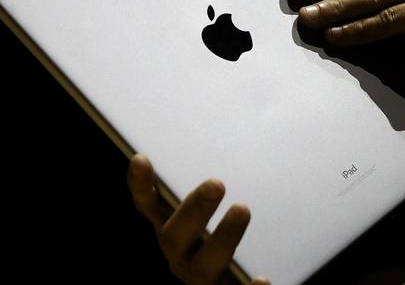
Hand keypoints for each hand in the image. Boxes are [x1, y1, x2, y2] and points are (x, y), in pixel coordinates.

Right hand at [127, 154, 269, 284]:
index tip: (141, 159)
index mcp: (172, 230)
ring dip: (223, 238)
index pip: (149, 207)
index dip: (142, 187)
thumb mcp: (210, 213)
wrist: (230, 284)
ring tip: (242, 209)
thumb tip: (234, 134)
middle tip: (216, 183)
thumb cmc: (223, 241)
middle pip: (175, 236)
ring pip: (204, 265)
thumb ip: (213, 190)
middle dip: (193, 210)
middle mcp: (180, 256)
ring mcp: (199, 279)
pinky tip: (263, 279)